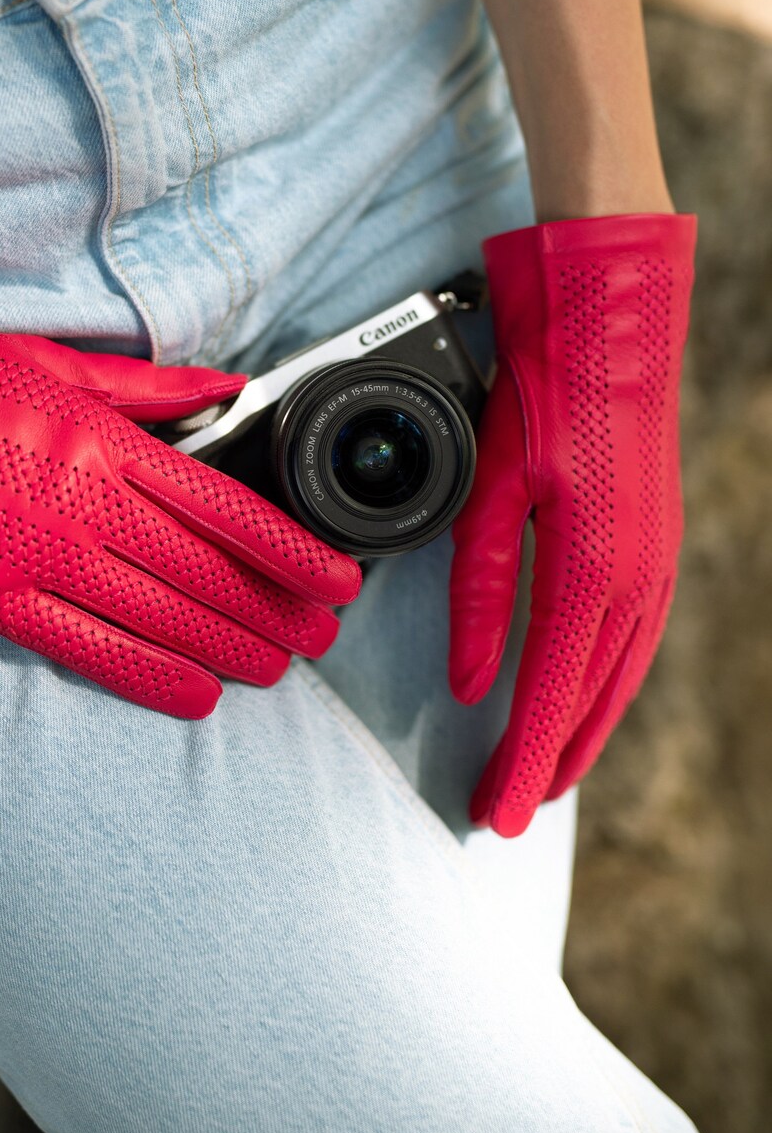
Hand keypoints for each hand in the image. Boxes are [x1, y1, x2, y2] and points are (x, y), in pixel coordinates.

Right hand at [0, 272, 360, 716]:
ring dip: (230, 650)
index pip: (228, 510)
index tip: (337, 579)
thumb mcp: (56, 363)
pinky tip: (194, 694)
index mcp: (105, 443)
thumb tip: (231, 389)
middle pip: (209, 576)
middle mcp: (85, 507)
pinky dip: (149, 676)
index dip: (294, 553)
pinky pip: (89, 649)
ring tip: (276, 669)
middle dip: (277, 613)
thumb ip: (153, 390)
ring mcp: (41, 560)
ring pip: (162, 620)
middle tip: (320, 639)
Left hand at [448, 212, 697, 836]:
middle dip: (544, 764)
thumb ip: (482, 594)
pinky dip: (604, 687)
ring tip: (543, 775)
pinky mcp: (658, 545)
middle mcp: (636, 578)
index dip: (521, 763)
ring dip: (579, 733)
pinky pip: (634, 642)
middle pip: (587, 702)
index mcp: (590, 568)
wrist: (609, 316)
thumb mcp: (489, 491)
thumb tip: (474, 683)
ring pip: (618, 679)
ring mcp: (657, 563)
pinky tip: (584, 699)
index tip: (497, 816)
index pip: (548, 694)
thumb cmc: (540, 391)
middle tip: (503, 812)